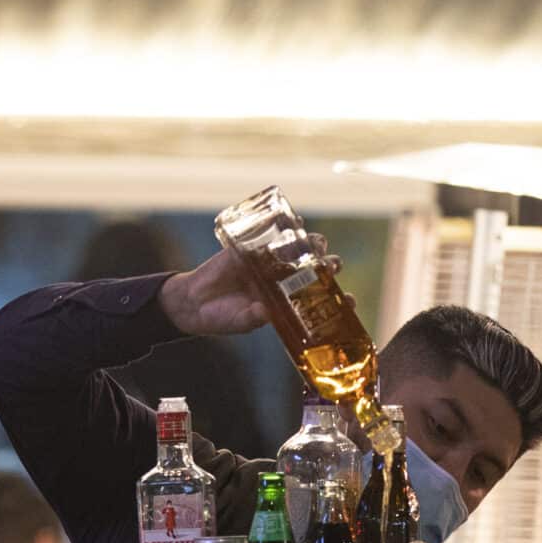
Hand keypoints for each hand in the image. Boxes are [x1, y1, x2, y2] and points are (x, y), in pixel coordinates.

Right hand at [159, 238, 348, 338]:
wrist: (192, 303)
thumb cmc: (221, 318)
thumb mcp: (240, 322)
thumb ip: (254, 317)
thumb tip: (266, 312)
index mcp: (286, 302)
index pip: (318, 300)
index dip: (336, 300)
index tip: (349, 301)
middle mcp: (283, 281)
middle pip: (315, 270)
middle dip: (329, 266)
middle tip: (331, 265)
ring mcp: (269, 264)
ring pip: (299, 250)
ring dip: (312, 245)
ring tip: (317, 244)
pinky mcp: (251, 250)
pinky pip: (272, 234)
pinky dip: (285, 226)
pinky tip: (297, 221)